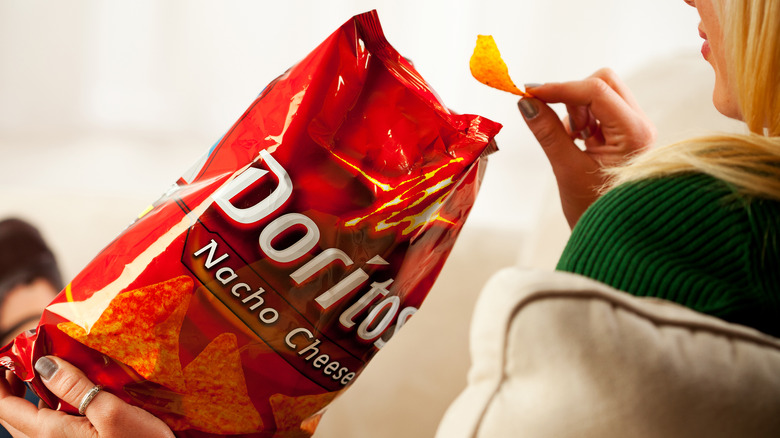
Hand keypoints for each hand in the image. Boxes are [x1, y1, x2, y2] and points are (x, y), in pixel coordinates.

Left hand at [0, 356, 173, 437]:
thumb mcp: (113, 412)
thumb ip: (76, 388)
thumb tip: (44, 364)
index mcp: (49, 433)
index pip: (4, 406)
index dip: (0, 378)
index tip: (8, 355)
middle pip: (12, 416)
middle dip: (12, 386)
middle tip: (25, 359)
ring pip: (30, 424)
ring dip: (31, 398)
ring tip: (47, 374)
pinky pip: (49, 430)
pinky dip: (49, 410)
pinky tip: (72, 399)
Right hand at [518, 68, 655, 227]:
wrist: (615, 237)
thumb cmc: (595, 211)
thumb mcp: (567, 170)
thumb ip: (547, 132)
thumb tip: (526, 103)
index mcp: (634, 133)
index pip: (596, 90)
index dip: (559, 88)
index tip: (529, 94)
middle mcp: (640, 125)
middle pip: (603, 83)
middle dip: (572, 95)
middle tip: (555, 122)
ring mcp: (633, 129)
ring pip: (601, 94)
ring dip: (576, 109)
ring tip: (570, 140)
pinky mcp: (623, 135)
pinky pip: (599, 111)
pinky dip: (580, 119)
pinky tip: (576, 143)